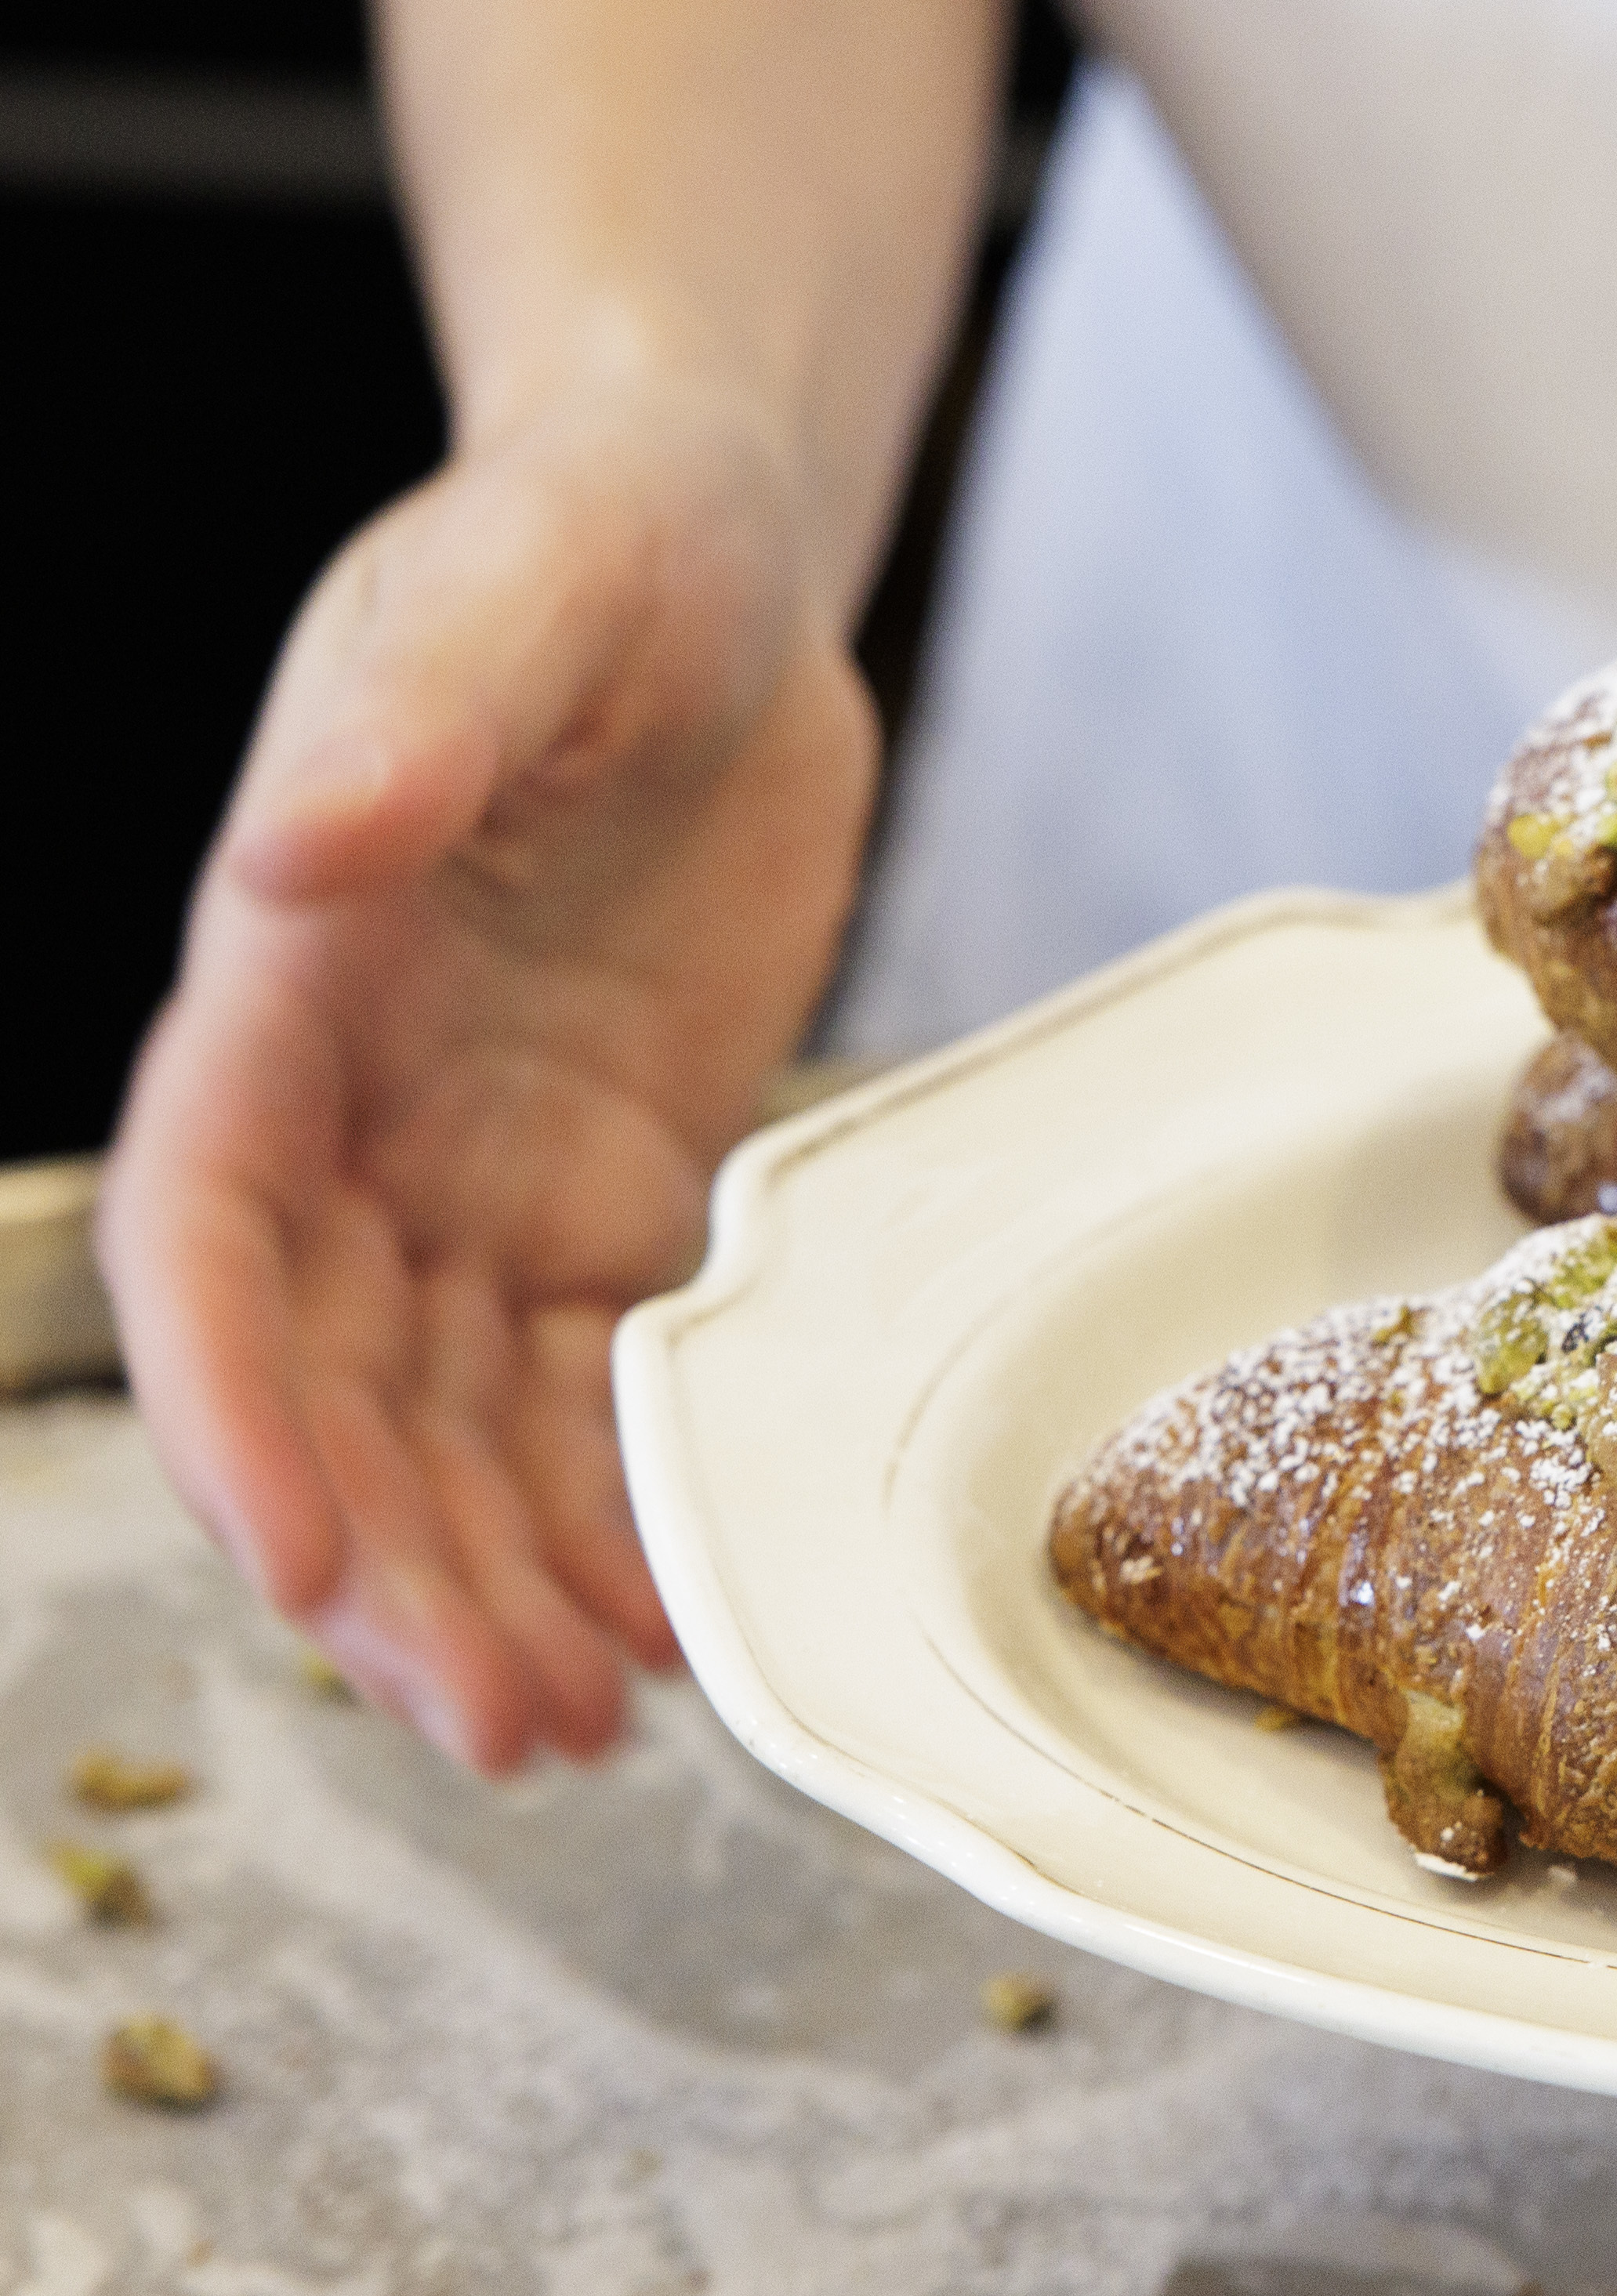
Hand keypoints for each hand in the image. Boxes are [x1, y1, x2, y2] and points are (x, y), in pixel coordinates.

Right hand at [99, 392, 875, 1770]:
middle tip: (504, 1726)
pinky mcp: (619, 1183)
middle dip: (398, 1567)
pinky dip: (623, 1506)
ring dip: (503, 1581)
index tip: (296, 1555)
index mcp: (284, 989)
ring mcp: (485, 1163)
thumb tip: (305, 849)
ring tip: (584, 1730)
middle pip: (339, 1387)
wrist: (711, 562)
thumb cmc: (592, 548)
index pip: (208, 1240)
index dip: (234, 1408)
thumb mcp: (517, 590)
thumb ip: (414, 719)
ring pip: (459, 1425)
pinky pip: (600, 1385)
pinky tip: (677, 1615)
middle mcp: (362, 1109)